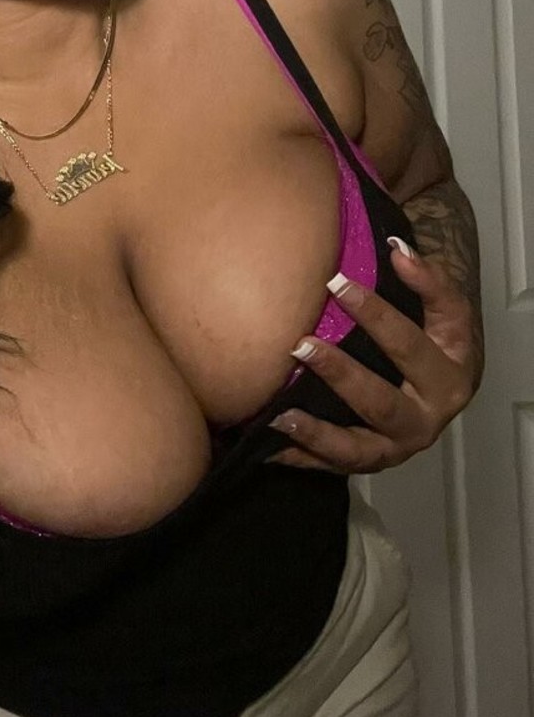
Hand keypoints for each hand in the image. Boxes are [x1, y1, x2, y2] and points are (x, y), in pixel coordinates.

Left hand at [266, 243, 482, 473]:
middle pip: (381, 402)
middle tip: (301, 345)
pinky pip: (332, 466)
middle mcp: (425, 420)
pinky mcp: (368, 461)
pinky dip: (300, 457)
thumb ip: (428, 279)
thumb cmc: (438, 339)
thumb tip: (397, 250)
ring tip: (281, 413)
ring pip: (357, 449)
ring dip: (318, 432)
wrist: (445, 382)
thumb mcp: (446, 310)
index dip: (376, 313)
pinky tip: (268, 445)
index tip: (335, 282)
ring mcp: (395, 447)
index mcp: (448, 379)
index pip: (411, 346)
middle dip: (341, 375)